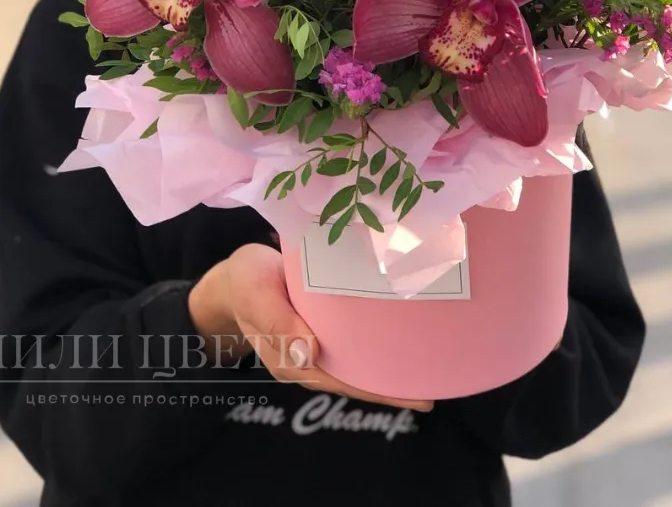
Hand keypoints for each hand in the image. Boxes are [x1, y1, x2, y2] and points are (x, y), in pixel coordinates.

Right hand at [189, 242, 432, 412]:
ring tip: (427, 365)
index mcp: (294, 359)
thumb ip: (278, 323)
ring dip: (386, 365)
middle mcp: (309, 359)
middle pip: (356, 378)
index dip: (381, 390)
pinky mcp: (320, 328)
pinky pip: (351, 343)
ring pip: (356, 363)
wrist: (234, 275)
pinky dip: (374, 343)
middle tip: (437, 383)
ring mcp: (314, 345)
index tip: (418, 395)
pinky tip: (398, 337)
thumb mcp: (256, 294)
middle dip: (393, 384)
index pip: (345, 381)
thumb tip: (311, 354)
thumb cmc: (245, 282)